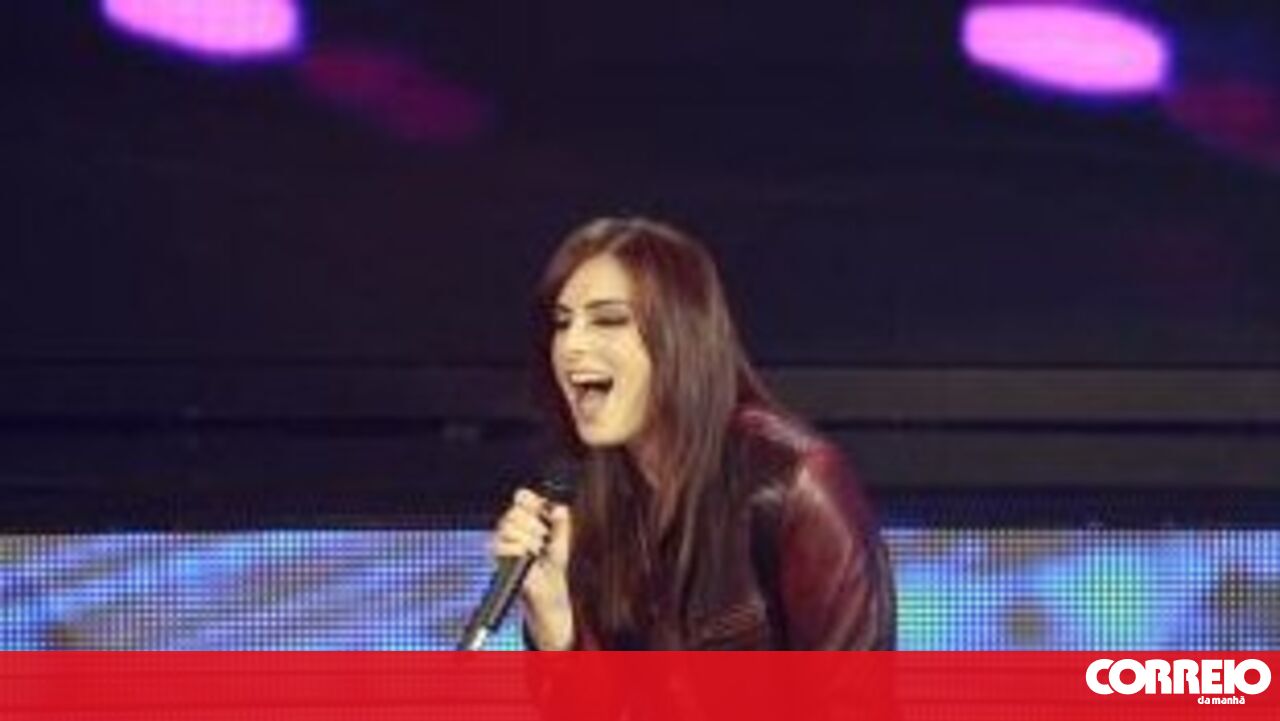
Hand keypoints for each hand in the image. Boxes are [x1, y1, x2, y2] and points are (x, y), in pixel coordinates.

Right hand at [491, 487, 573, 648]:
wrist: (547, 589)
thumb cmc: (553, 565)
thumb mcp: (561, 541)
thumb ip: (561, 524)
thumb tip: (560, 508)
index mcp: (528, 517)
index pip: (521, 496)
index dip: (530, 500)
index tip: (541, 508)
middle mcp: (513, 524)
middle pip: (514, 511)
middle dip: (533, 525)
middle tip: (543, 538)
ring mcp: (503, 538)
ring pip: (508, 527)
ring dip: (528, 540)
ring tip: (537, 551)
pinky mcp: (497, 554)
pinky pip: (502, 544)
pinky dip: (518, 551)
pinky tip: (527, 557)